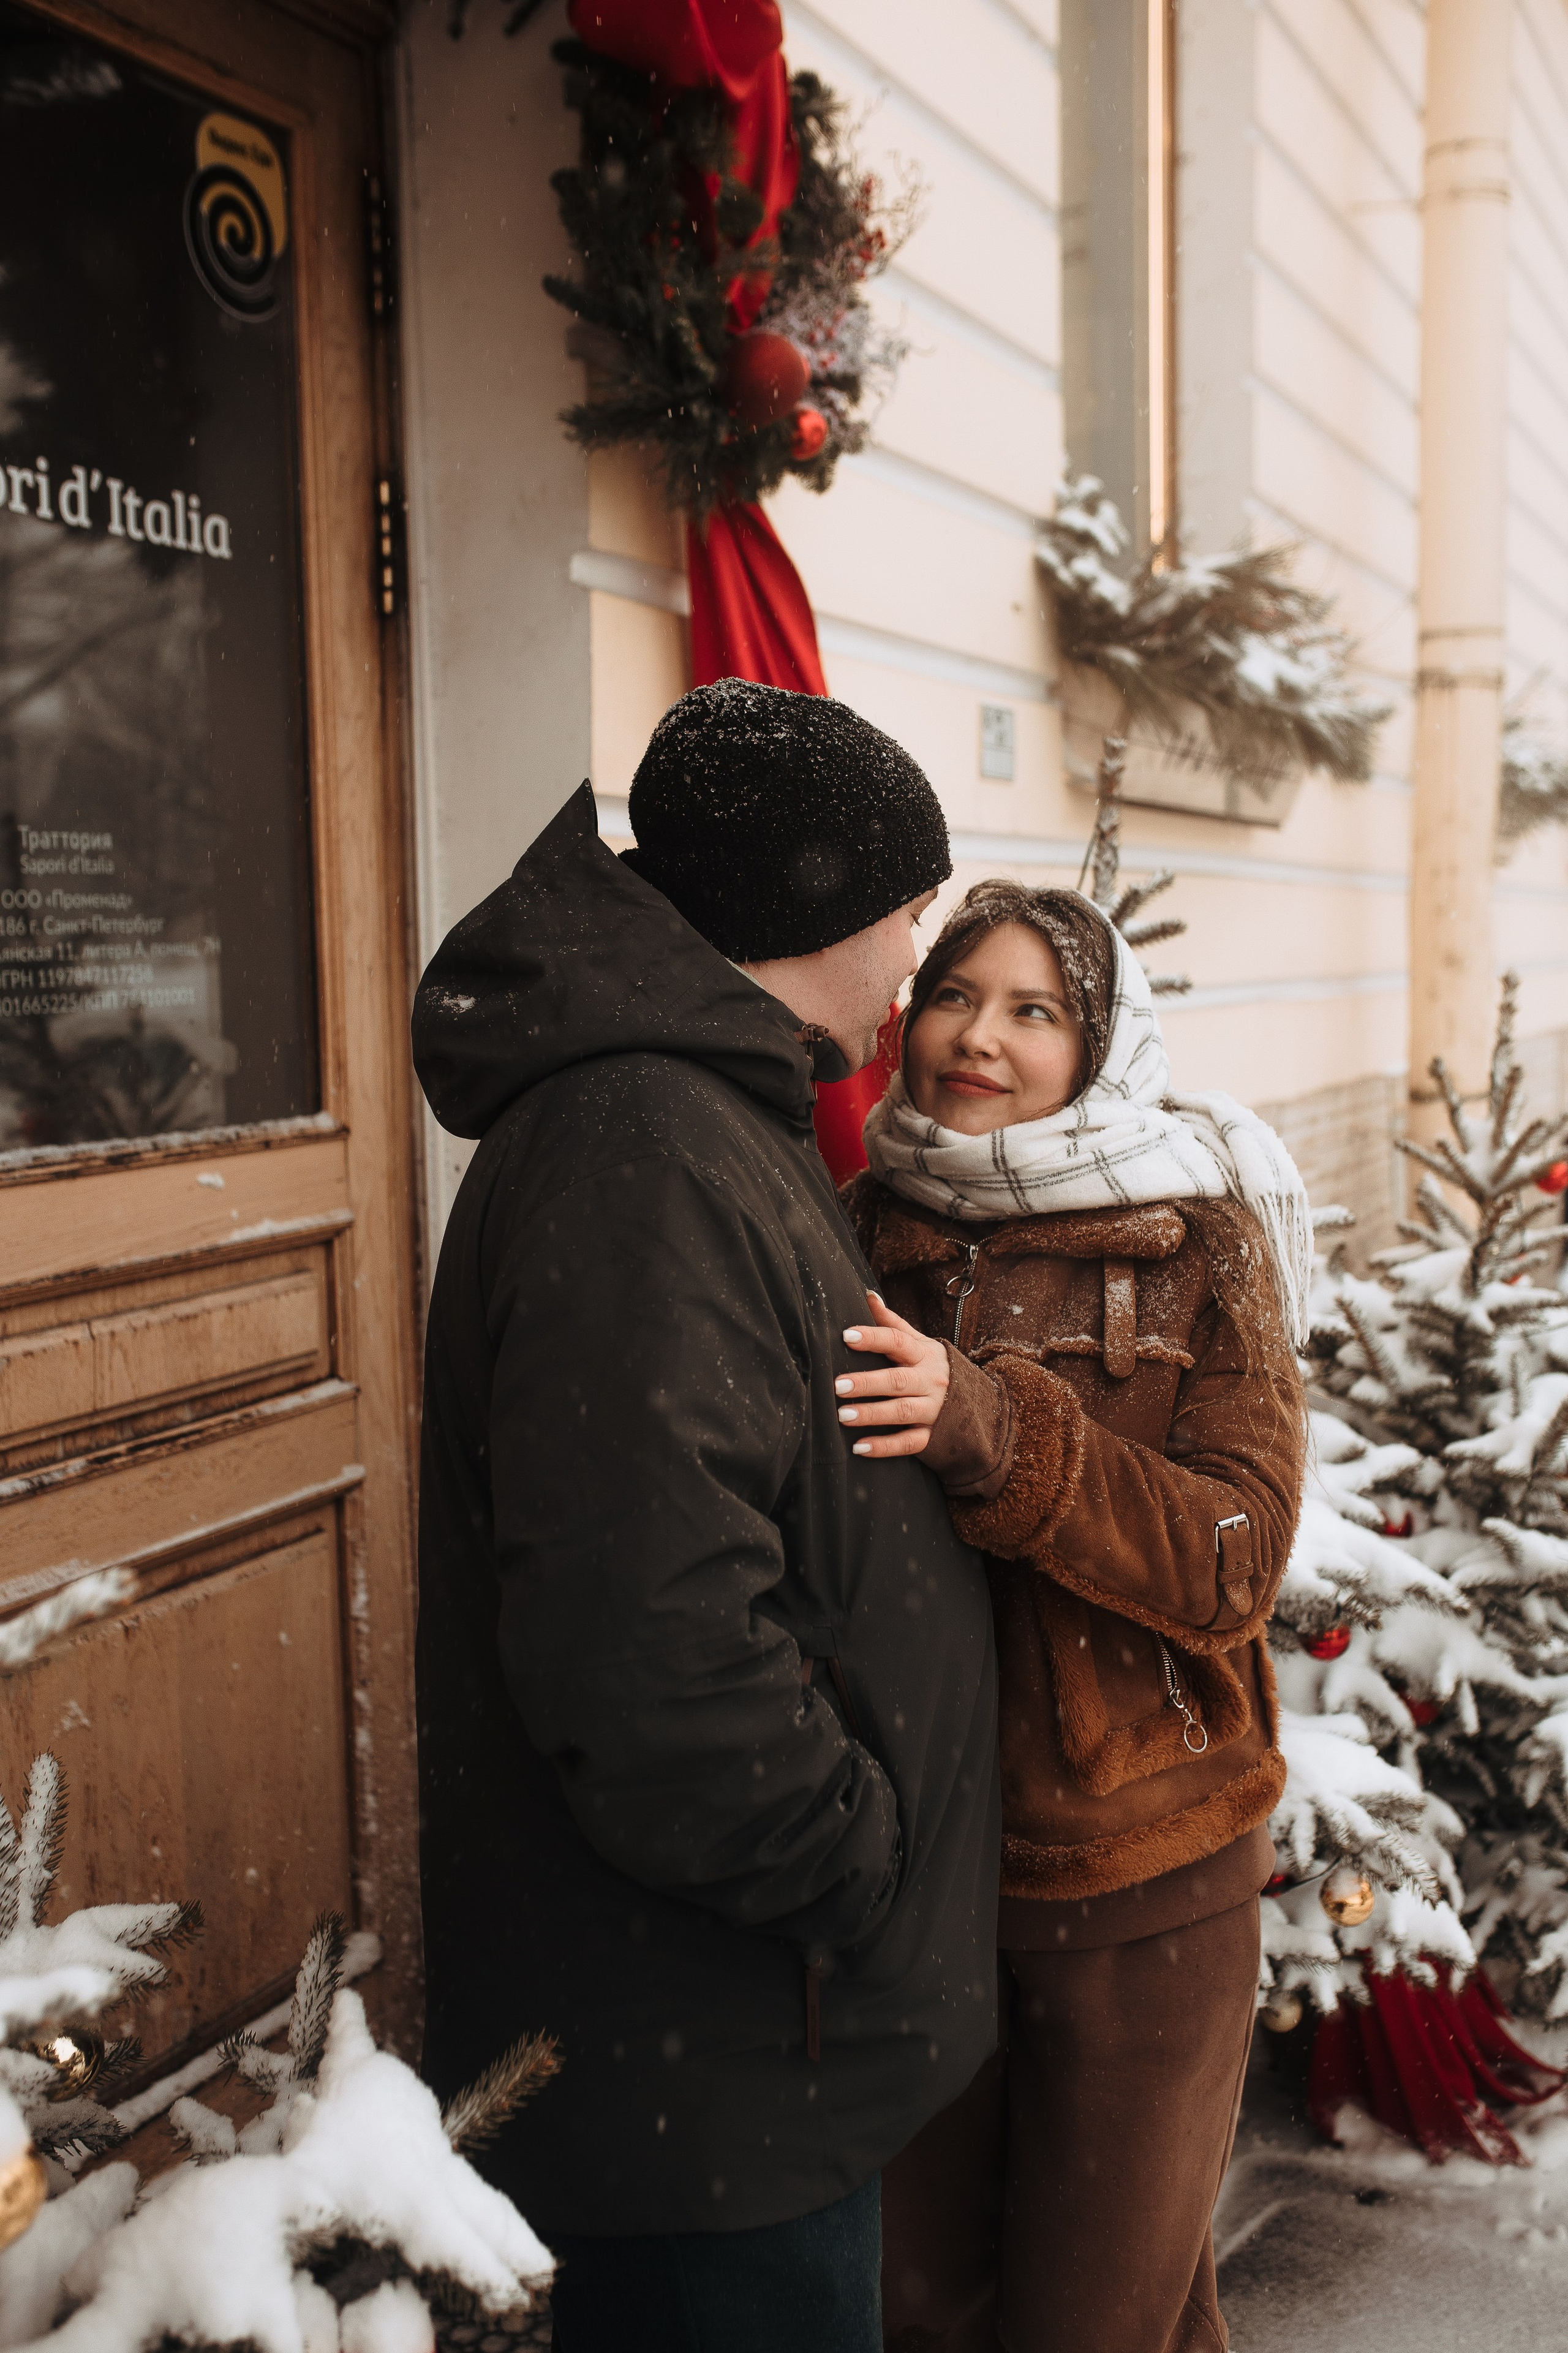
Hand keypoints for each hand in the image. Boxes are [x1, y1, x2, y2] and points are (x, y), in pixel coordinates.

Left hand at [836, 1292, 950, 1458]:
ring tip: (843, 1415)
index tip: (846, 1336)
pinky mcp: (933, 1436)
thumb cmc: (934, 1368)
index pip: (897, 1342)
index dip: (873, 1338)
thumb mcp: (920, 1343)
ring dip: (872, 1414)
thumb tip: (867, 1296)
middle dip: (867, 1383)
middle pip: (897, 1380)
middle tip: (838, 1385)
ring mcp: (933, 1410)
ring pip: (903, 1412)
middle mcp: (930, 1381)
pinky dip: (885, 1446)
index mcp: (924, 1355)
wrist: (978, 1404)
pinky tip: (860, 1447)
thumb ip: (892, 1324)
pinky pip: (909, 1443)